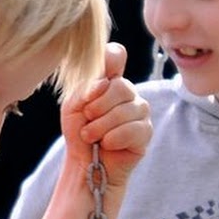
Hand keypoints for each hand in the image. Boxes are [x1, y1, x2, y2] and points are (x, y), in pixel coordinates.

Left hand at [60, 42, 151, 190]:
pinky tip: (107, 145)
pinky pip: (133, 130)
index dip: (108, 62)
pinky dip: (113, 140)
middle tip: (87, 121)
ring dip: (101, 128)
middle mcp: (128, 92)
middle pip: (120, 87)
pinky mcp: (145, 132)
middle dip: (97, 108)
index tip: (93, 85)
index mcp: (109, 80)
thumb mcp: (73, 106)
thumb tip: (105, 82)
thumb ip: (86, 87)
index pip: (116, 55)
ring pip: (125, 111)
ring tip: (92, 137)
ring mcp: (140, 111)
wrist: (84, 163)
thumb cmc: (79, 132)